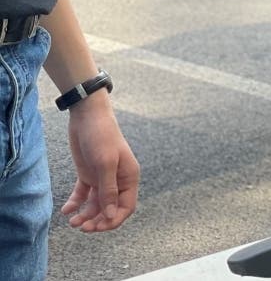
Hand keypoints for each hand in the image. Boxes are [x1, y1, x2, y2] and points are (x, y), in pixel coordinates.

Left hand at [62, 95, 139, 231]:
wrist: (87, 117)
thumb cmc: (101, 137)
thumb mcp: (105, 164)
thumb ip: (108, 190)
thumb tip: (110, 214)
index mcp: (128, 177)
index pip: (126, 206)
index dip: (114, 219)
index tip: (98, 227)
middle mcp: (117, 180)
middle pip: (110, 209)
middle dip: (97, 220)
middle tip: (82, 227)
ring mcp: (102, 178)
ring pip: (96, 205)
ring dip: (85, 215)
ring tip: (72, 221)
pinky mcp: (88, 174)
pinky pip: (83, 195)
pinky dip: (75, 203)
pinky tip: (66, 209)